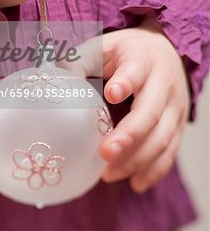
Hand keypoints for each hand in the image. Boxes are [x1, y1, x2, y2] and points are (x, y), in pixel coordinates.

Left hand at [62, 13, 189, 192]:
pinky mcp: (177, 125)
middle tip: (105, 153)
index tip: (111, 95)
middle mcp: (163, 82)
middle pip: (151, 111)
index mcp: (141, 58)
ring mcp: (174, 106)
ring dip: (137, 160)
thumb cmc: (123, 52)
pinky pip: (170, 151)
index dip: (126, 82)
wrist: (162, 52)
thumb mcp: (101, 47)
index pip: (136, 69)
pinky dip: (154, 171)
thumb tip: (53, 85)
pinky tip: (134, 183)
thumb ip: (77, 62)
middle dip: (129, 135)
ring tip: (108, 174)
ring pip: (162, 137)